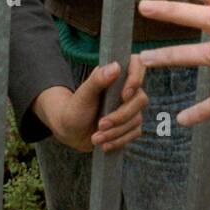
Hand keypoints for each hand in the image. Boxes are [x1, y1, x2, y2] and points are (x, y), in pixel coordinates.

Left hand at [34, 54, 148, 151]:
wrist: (70, 131)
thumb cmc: (74, 108)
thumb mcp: (83, 95)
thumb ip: (97, 79)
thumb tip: (116, 66)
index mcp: (115, 75)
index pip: (137, 65)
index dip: (137, 78)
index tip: (124, 95)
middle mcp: (126, 89)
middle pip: (140, 99)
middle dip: (120, 116)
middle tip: (100, 125)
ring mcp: (129, 108)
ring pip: (136, 119)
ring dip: (116, 132)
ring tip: (96, 138)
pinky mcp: (129, 124)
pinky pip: (134, 133)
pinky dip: (118, 141)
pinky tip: (104, 144)